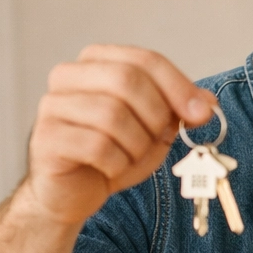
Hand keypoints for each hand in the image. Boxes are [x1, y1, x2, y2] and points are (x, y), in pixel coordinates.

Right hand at [22, 45, 215, 225]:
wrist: (73, 192)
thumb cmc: (113, 153)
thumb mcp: (156, 128)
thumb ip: (180, 110)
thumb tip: (207, 102)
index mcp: (97, 61)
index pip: (145, 59)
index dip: (179, 86)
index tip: (201, 113)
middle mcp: (68, 76)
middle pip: (127, 79)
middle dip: (155, 115)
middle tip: (158, 139)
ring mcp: (52, 105)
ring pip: (111, 115)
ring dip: (135, 144)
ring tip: (130, 156)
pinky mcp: (45, 138)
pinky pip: (95, 146)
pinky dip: (116, 163)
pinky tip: (110, 168)